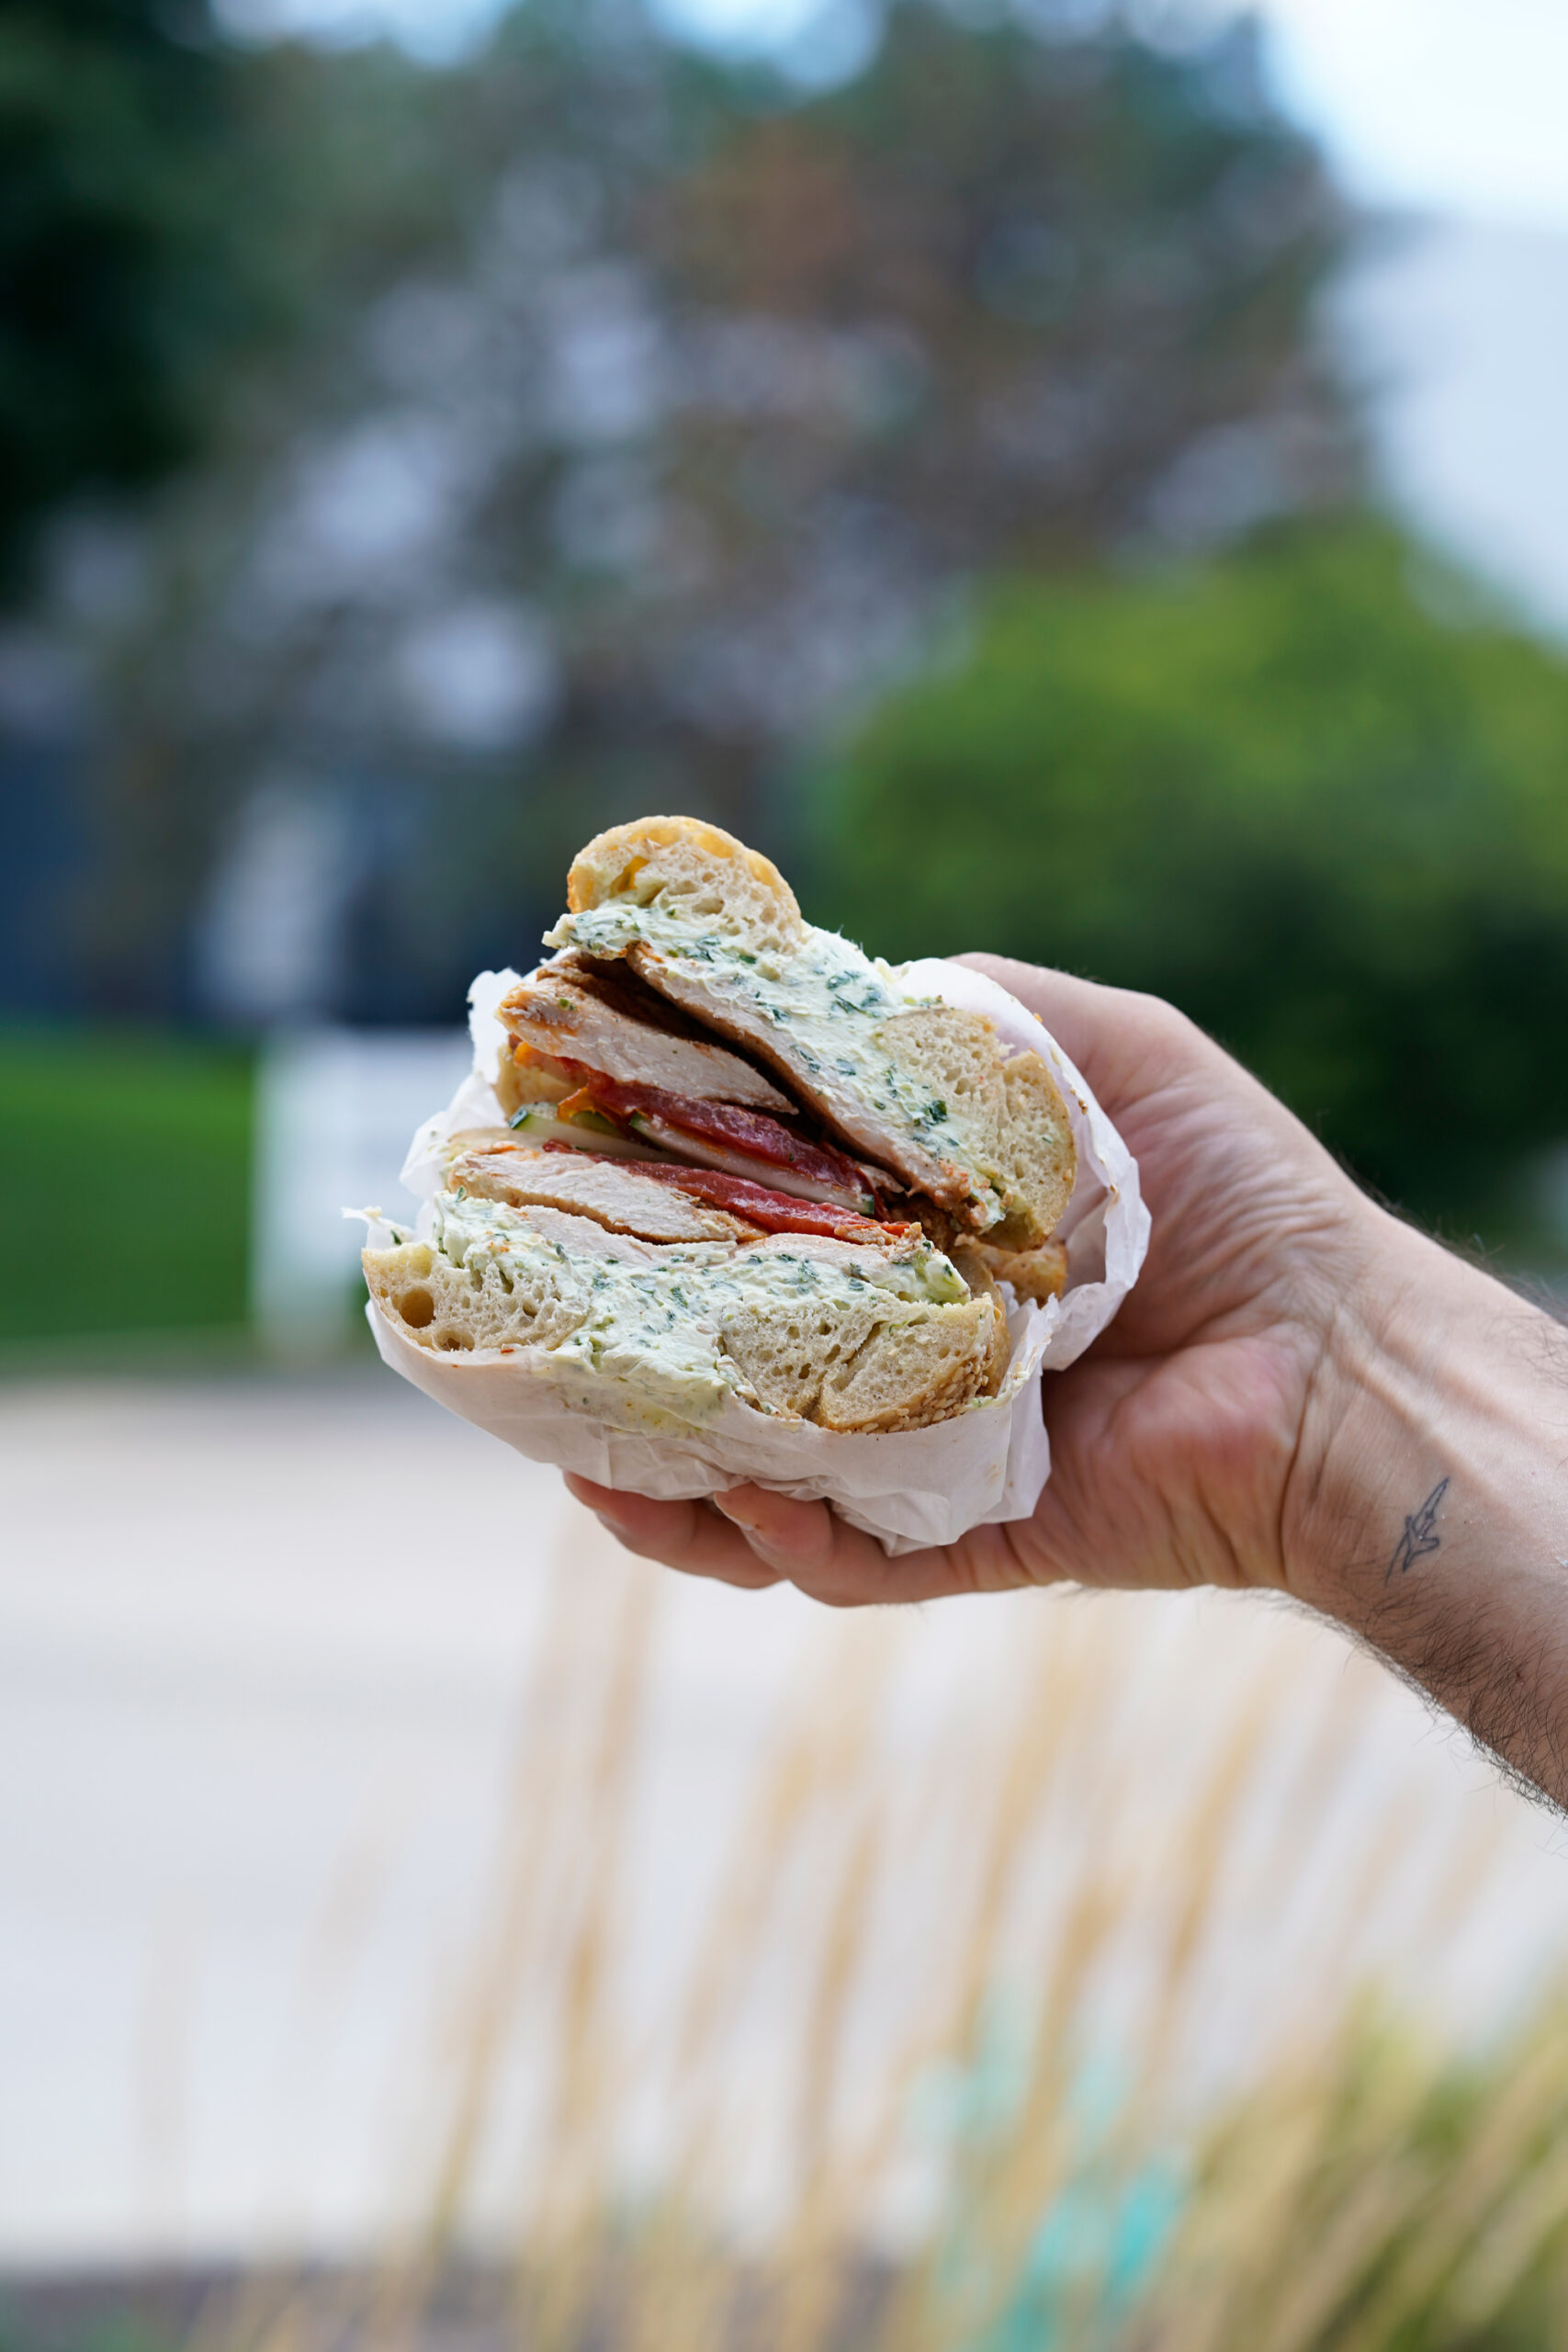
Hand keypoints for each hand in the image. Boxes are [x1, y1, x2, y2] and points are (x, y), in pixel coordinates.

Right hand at [566, 956, 1386, 1610]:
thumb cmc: (1228, 1191)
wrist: (1338, 1354)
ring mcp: (928, 1456)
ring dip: (662, 1486)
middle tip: (533, 1355)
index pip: (754, 1244)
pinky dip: (778, 1537)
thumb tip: (812, 995)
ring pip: (757, 1488)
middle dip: (624, 1374)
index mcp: (918, 1244)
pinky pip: (845, 1557)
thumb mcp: (1098, 1049)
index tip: (565, 1199)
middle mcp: (905, 1353)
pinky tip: (736, 1501)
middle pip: (729, 1375)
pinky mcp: (966, 1543)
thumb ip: (962, 1018)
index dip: (659, 1230)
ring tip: (588, 1464)